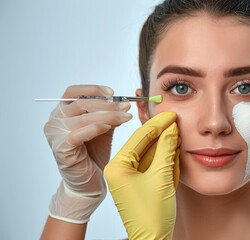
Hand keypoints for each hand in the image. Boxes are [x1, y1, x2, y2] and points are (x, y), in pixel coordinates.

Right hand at [44, 85, 131, 223]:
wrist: (88, 184)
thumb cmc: (93, 156)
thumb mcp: (104, 130)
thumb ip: (109, 115)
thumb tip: (124, 102)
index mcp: (62, 113)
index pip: (73, 92)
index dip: (94, 90)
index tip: (113, 93)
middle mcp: (55, 121)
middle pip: (81, 103)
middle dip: (107, 104)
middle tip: (126, 107)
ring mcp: (55, 135)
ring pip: (83, 117)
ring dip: (108, 115)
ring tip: (125, 117)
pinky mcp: (60, 148)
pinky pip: (78, 133)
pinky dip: (95, 128)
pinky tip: (108, 128)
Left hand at [104, 112, 179, 239]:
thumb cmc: (151, 216)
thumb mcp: (162, 177)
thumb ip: (166, 150)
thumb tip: (171, 129)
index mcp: (117, 166)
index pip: (139, 137)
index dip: (158, 124)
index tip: (171, 114)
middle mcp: (119, 169)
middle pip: (143, 142)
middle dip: (161, 133)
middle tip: (176, 121)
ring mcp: (129, 176)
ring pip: (148, 152)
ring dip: (163, 143)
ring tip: (177, 132)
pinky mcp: (139, 182)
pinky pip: (151, 163)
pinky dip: (163, 156)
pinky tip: (173, 147)